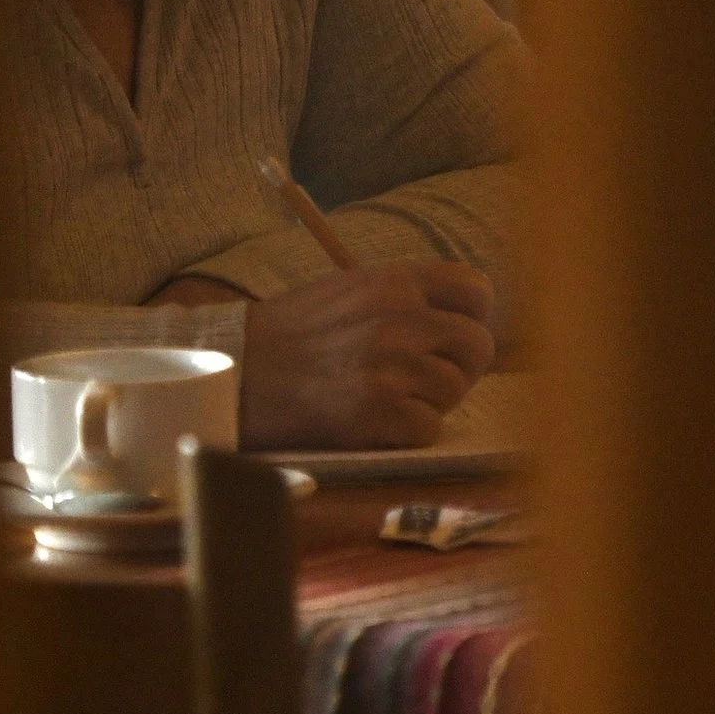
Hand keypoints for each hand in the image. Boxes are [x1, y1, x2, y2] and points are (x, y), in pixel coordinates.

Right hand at [234, 263, 495, 452]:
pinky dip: (407, 432)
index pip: (476, 290)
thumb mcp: (349, 289)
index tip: (451, 338)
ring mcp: (388, 366)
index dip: (472, 318)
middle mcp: (397, 318)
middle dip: (458, 367)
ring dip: (429, 401)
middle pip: (476, 345)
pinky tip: (373, 422)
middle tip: (422, 379)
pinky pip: (428, 427)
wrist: (238, 373)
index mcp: (393, 281)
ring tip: (386, 398)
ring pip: (455, 389)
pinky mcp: (376, 412)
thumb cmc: (292, 335)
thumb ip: (405, 295)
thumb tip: (462, 313)